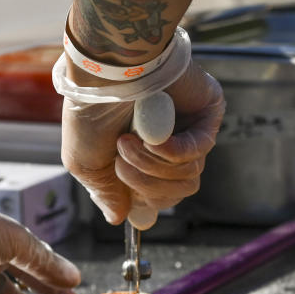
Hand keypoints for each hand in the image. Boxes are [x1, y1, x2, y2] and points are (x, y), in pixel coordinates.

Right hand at [61, 61, 224, 228]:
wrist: (101, 74)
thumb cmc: (88, 112)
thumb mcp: (86, 163)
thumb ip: (105, 192)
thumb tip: (119, 219)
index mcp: (144, 160)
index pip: (160, 199)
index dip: (146, 203)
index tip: (130, 199)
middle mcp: (170, 147)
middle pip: (176, 193)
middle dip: (145, 184)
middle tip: (121, 161)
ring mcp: (191, 130)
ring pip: (188, 177)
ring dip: (152, 166)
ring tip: (128, 143)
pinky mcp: (208, 114)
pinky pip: (197, 152)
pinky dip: (170, 152)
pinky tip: (153, 138)